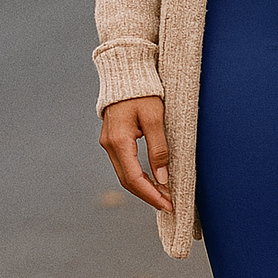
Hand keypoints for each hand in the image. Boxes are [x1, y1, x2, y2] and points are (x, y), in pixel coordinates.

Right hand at [100, 96, 172, 211]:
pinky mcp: (113, 139)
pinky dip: (139, 176)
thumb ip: (158, 149)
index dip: (151, 194)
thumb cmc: (144, 92)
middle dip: (148, 195)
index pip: (134, 178)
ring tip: (163, 196)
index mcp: (119, 141)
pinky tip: (153, 180)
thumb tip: (163, 178)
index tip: (167, 204)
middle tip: (168, 204)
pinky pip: (125, 164)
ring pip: (125, 174)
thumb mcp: (155, 118)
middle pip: (127, 180)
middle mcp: (109, 145)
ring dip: (144, 187)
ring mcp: (108, 142)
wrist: (126, 73)